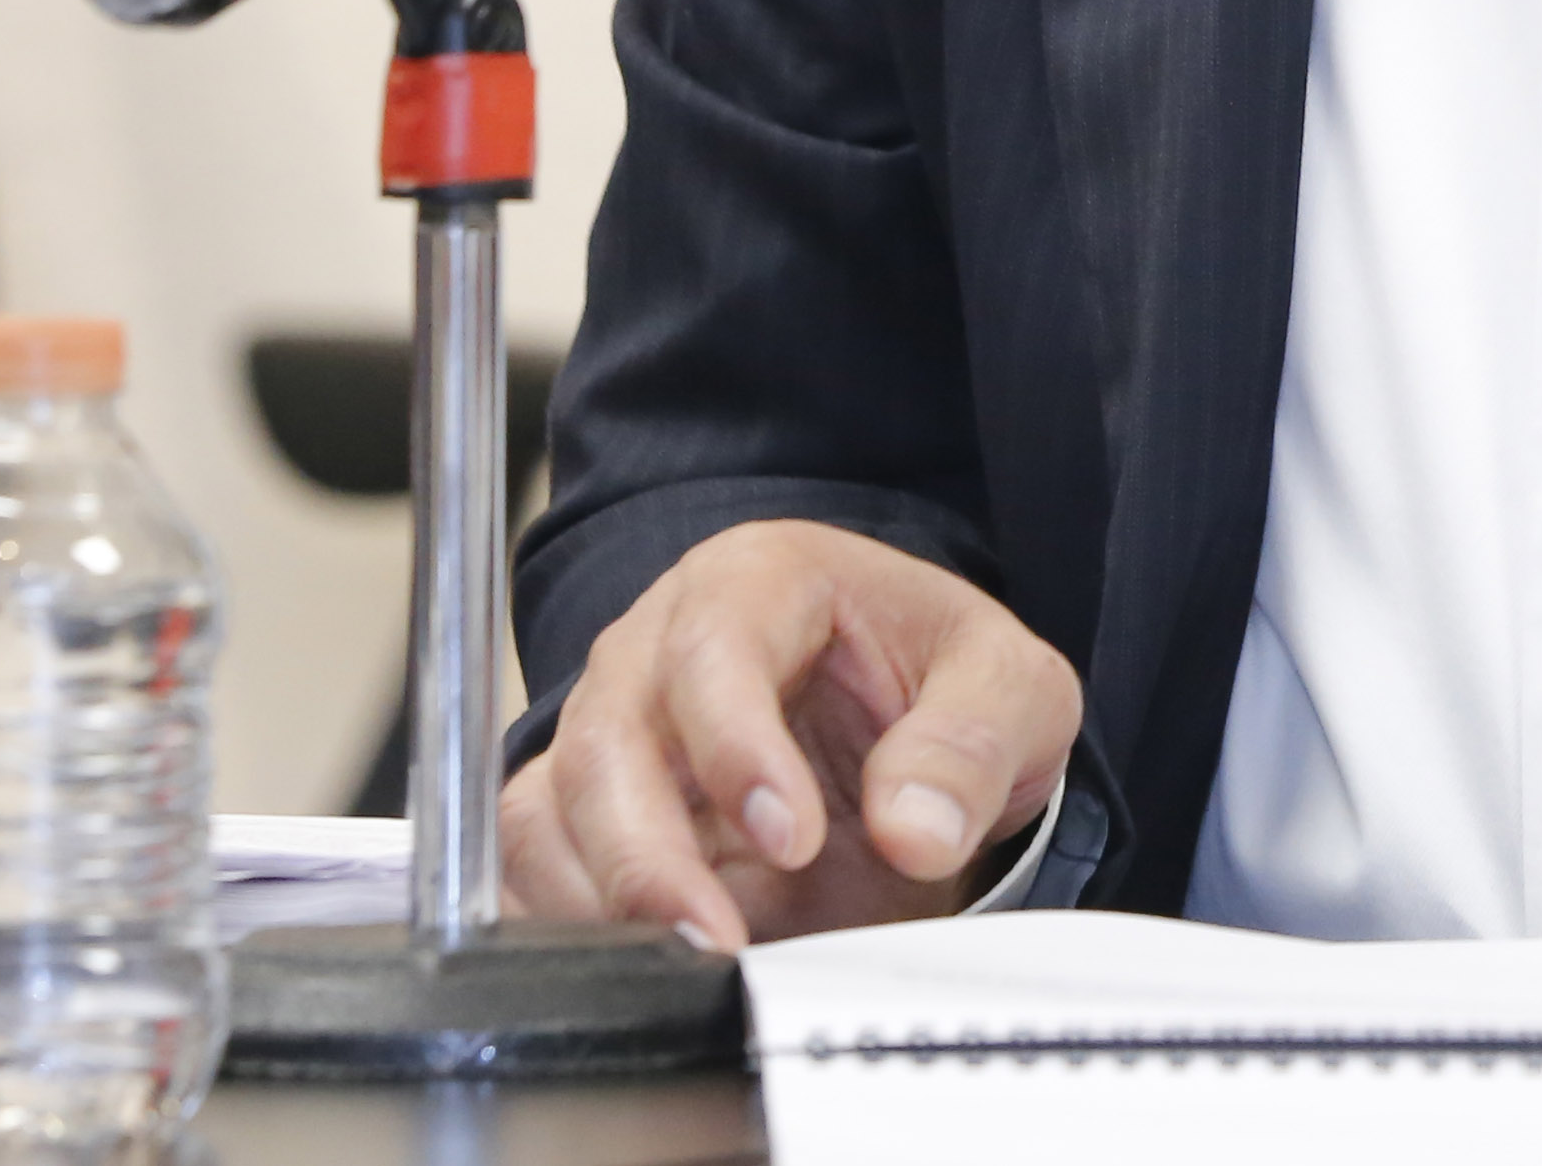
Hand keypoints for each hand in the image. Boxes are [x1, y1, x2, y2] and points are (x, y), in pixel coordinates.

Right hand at [500, 518, 1078, 948]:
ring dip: (604, 897)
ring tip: (693, 963)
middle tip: (719, 936)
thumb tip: (917, 826)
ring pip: (550, 808)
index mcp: (763, 579)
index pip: (714, 646)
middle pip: (605, 737)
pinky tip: (642, 963)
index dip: (736, 746)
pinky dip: (569, 921)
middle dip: (649, 850)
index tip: (793, 838)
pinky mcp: (584, 812)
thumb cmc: (944, 679)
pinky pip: (530, 866)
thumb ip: (974, 744)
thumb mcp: (1010, 690)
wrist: (908, 728)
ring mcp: (611, 726)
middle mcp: (660, 643)